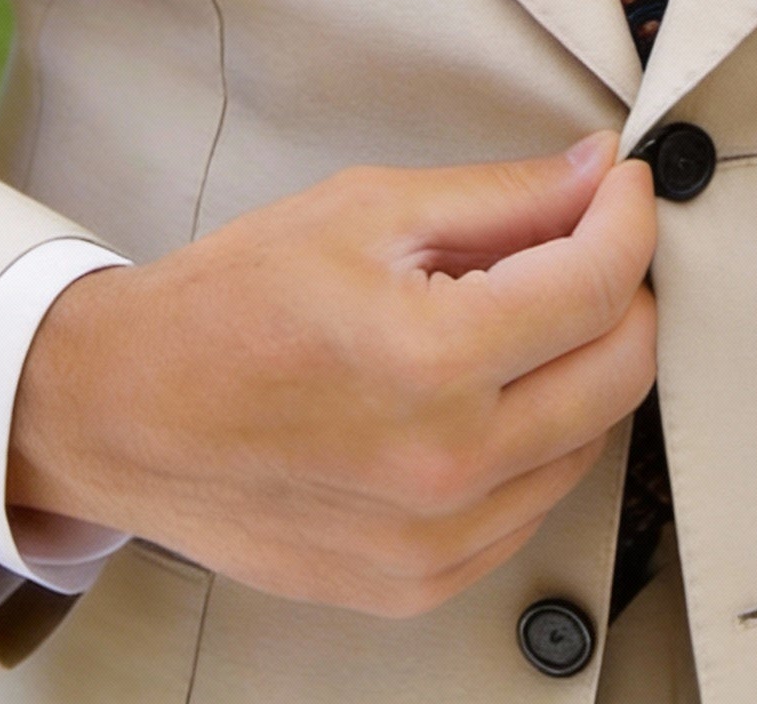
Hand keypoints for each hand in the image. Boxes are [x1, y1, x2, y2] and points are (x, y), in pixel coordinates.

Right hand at [7, 133, 657, 617]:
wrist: (127, 412)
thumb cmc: (228, 307)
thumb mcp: (367, 210)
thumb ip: (502, 197)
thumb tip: (596, 175)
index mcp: (430, 359)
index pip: (598, 285)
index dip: (629, 219)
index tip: (623, 188)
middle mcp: (444, 465)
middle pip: (621, 370)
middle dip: (623, 289)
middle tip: (587, 240)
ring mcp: (434, 541)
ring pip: (590, 440)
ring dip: (583, 365)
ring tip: (518, 313)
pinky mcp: (419, 582)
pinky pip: (533, 504)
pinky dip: (538, 438)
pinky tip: (487, 390)